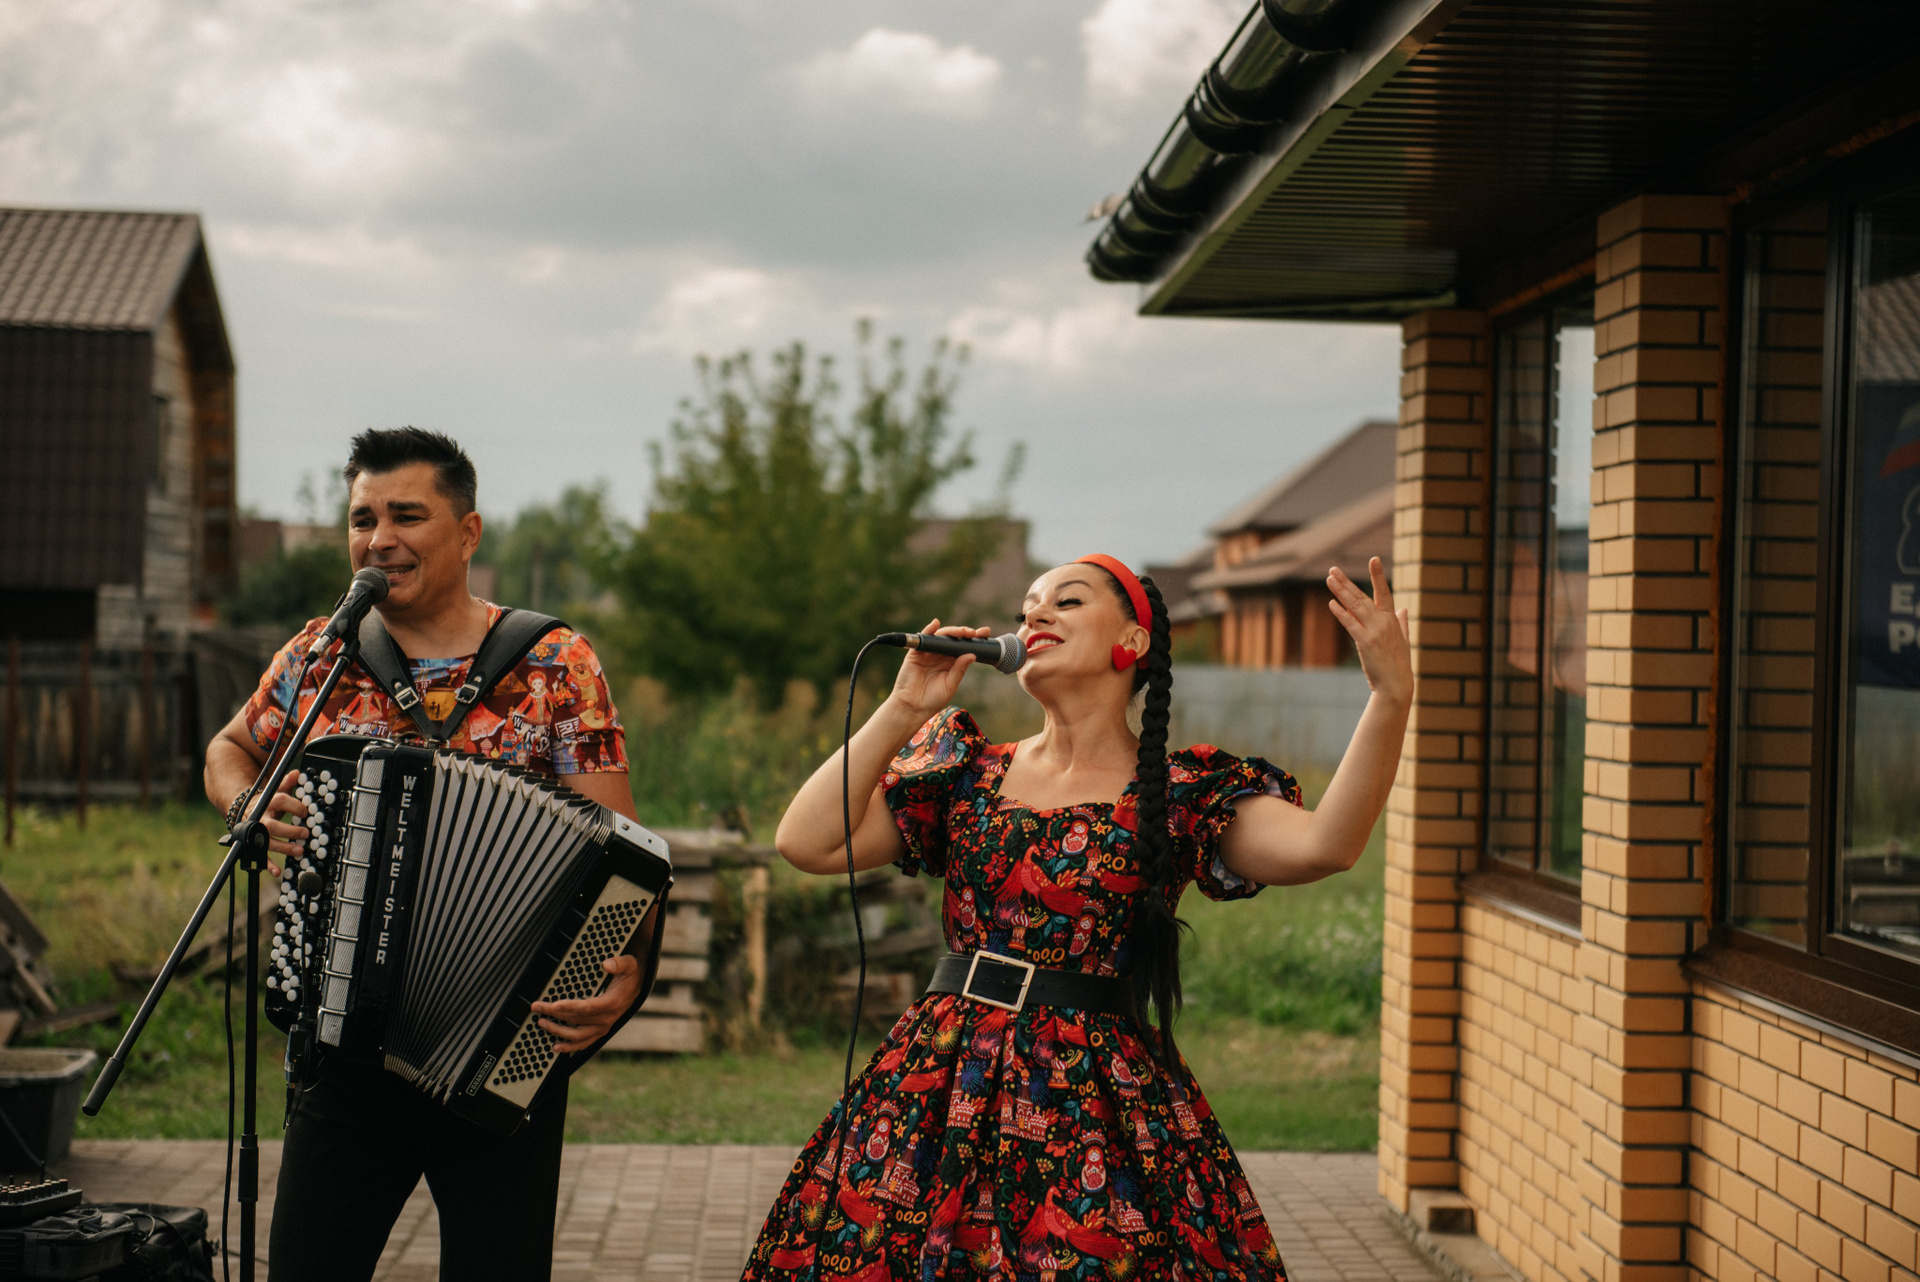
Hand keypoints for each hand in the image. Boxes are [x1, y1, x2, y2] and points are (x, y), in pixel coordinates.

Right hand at [247, 769, 308, 877]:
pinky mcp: (254, 844)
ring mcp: (256, 832)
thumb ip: (287, 783)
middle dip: (289, 831)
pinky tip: (277, 872)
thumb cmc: (268, 801)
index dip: (295, 806)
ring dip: (283, 848)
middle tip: (305, 833)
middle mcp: (261, 817)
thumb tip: (297, 773)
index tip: (307, 812)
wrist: (245, 809)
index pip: (281, 801)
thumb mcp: (277, 791)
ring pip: (267, 842)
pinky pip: (259, 856)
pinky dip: (267, 865)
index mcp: (268, 802)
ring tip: (299, 851)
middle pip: (273, 825)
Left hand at [532, 953, 641, 1053]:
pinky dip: (569, 1047)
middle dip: (554, 1014)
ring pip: (577, 1036)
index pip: (586, 1007)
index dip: (568, 1007)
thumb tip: (607, 964)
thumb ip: (618, 963)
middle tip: (537, 1007)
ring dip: (557, 1031)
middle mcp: (607, 1019)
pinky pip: (584, 1044)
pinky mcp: (600, 1032)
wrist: (638, 987)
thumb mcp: (629, 964)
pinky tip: (556, 1046)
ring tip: (541, 1023)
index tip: (552, 1005)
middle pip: (576, 1020)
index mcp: (612, 1003)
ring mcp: (603, 1028)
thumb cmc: (630, 975)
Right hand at [885, 618, 988, 721]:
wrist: (913, 708)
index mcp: (951, 663)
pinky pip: (923, 638)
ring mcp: (928, 653)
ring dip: (951, 631)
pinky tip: (936, 624)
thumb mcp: (950, 685)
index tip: (986, 634)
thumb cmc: (932, 699)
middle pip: (954, 639)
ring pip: (941, 636)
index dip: (974, 639)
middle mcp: (941, 655)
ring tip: (962, 631)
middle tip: (975, 632)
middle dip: (965, 633)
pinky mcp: (916, 653)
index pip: (964, 647)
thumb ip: (959, 669)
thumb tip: (972, 654)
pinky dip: (929, 630)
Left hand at [1326, 557, 1411, 707]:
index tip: (1374, 559)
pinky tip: (1331, 603)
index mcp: (1392, 620)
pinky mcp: (1366, 642)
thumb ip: (1402, 623)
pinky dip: (1340, 612)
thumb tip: (1403, 609)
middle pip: (1362, 597)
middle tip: (1333, 569)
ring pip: (1355, 606)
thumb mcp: (1403, 641)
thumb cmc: (1398, 665)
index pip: (1384, 592)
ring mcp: (1375, 631)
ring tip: (1329, 579)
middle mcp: (1384, 622)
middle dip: (1346, 582)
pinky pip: (1350, 624)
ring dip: (1340, 591)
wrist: (1396, 686)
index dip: (1378, 576)